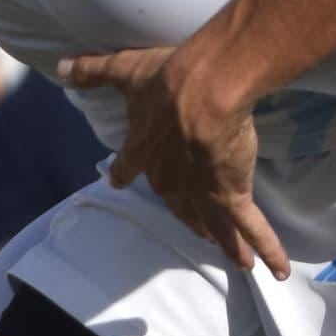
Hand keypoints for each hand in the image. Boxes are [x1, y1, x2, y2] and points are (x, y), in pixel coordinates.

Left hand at [57, 42, 289, 275]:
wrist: (201, 92)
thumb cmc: (165, 79)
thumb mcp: (123, 70)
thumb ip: (92, 70)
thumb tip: (60, 66)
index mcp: (142, 149)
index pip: (128, 166)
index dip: (124, 172)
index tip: (117, 180)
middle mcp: (169, 179)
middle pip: (178, 204)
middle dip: (189, 218)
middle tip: (199, 232)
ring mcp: (200, 193)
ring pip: (214, 224)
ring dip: (225, 243)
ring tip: (238, 261)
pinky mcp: (229, 195)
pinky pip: (250, 227)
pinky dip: (265, 248)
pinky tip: (276, 269)